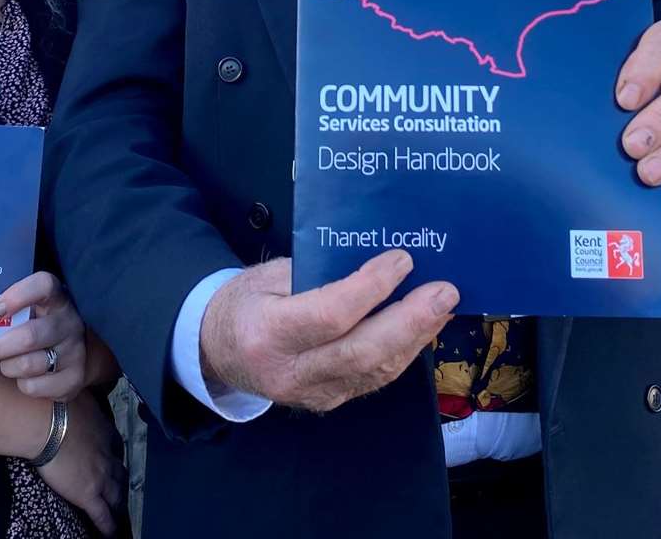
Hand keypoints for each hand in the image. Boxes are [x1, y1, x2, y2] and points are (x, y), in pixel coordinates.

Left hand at [0, 271, 87, 399]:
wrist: (76, 352)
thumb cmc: (39, 326)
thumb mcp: (32, 310)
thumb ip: (10, 309)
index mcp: (57, 299)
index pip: (43, 286)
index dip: (17, 296)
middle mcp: (70, 323)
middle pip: (30, 336)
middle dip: (0, 347)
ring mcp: (75, 352)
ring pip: (28, 365)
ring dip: (8, 366)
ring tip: (8, 362)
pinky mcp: (74, 379)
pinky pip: (33, 387)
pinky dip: (21, 383)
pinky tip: (26, 376)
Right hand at [35, 389, 123, 535]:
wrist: (47, 423)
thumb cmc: (55, 406)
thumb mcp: (74, 397)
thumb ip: (79, 401)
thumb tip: (73, 393)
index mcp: (103, 431)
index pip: (113, 446)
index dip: (112, 453)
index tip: (110, 456)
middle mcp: (108, 455)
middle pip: (119, 471)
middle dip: (120, 479)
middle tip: (120, 486)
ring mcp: (101, 476)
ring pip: (116, 494)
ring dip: (118, 501)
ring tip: (119, 509)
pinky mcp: (89, 494)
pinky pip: (102, 515)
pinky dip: (108, 526)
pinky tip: (111, 533)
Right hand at [200, 250, 457, 413]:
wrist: (216, 350)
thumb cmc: (245, 301)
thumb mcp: (269, 275)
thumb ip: (318, 272)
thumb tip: (377, 259)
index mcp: (267, 332)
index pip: (329, 315)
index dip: (371, 288)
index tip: (401, 260)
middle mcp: (290, 372)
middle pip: (361, 352)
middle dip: (410, 321)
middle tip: (445, 291)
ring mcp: (310, 394)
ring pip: (375, 370)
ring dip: (415, 336)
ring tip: (443, 304)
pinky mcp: (328, 400)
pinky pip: (373, 377)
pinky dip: (402, 350)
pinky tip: (423, 326)